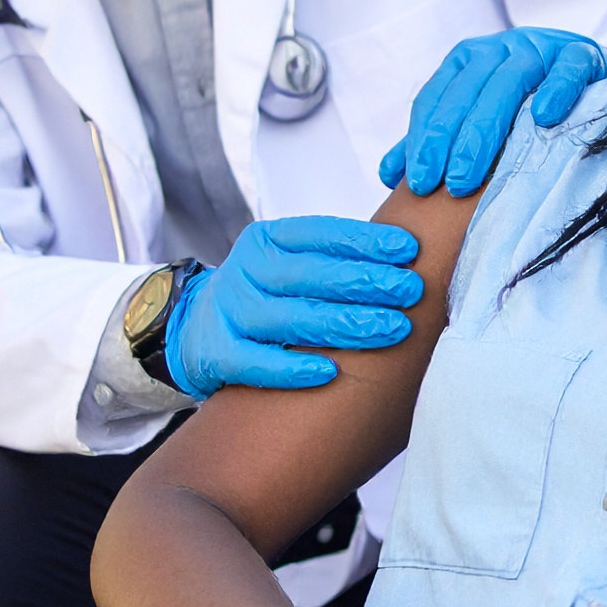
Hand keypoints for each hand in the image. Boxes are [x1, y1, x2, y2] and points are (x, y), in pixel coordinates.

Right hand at [165, 217, 421, 397]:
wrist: (196, 331)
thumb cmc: (268, 296)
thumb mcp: (290, 265)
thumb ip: (334, 260)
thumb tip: (410, 259)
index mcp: (266, 240)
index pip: (319, 234)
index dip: (365, 240)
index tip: (409, 249)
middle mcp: (244, 270)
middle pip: (309, 275)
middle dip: (366, 281)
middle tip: (411, 291)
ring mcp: (227, 311)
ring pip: (290, 318)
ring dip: (345, 324)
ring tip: (392, 328)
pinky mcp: (215, 352)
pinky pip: (255, 362)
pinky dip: (292, 369)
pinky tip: (331, 373)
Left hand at [380, 28, 606, 197]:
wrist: (595, 80)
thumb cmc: (532, 105)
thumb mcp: (483, 120)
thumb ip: (439, 142)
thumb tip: (390, 176)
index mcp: (470, 60)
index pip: (437, 97)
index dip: (423, 138)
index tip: (417, 182)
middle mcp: (501, 47)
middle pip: (468, 91)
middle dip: (451, 140)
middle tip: (444, 185)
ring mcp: (543, 47)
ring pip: (509, 80)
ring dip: (487, 127)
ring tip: (471, 173)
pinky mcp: (583, 54)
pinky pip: (568, 67)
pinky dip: (556, 89)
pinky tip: (543, 119)